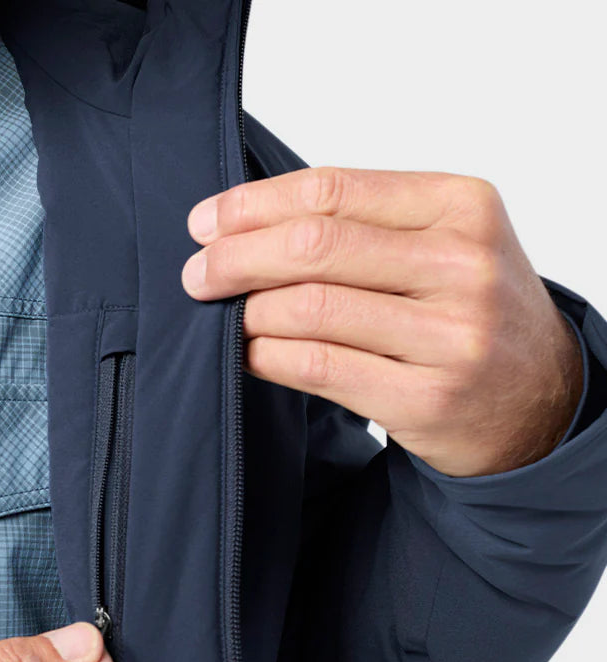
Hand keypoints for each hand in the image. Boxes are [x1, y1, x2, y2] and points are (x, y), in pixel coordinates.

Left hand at [182, 167, 584, 476]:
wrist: (538, 398)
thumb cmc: (471, 314)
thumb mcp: (444, 244)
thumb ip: (366, 225)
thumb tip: (247, 224)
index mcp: (462, 206)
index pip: (333, 189)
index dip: (254, 205)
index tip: (206, 222)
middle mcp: (461, 264)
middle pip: (315, 246)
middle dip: (236, 258)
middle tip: (196, 274)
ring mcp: (449, 335)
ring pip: (311, 308)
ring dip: (248, 312)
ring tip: (224, 315)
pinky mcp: (427, 397)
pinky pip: (320, 367)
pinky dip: (268, 357)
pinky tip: (250, 353)